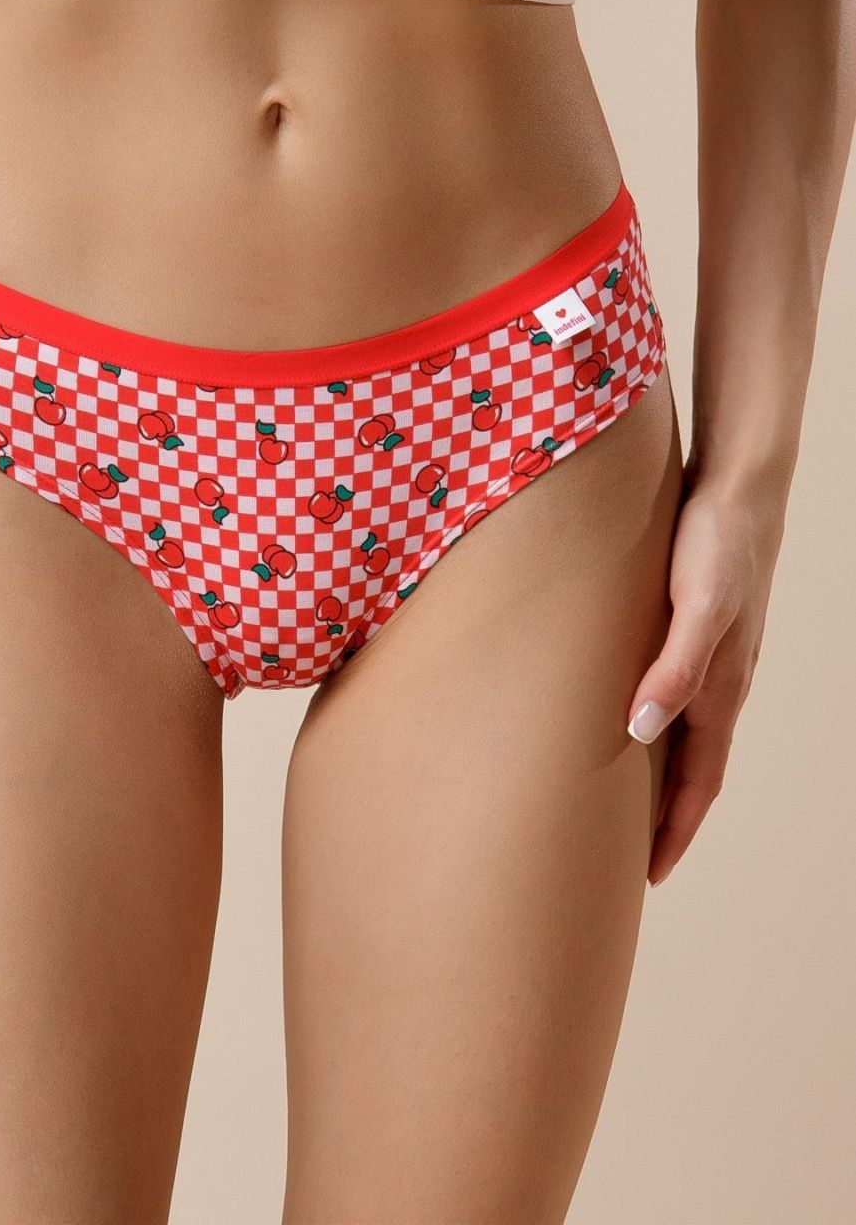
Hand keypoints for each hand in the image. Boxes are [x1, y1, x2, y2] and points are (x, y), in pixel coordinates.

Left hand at [625, 466, 785, 885]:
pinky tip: (630, 723)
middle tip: (628, 861)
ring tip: (623, 806)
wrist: (738, 484)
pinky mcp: (692, 629)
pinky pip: (674, 697)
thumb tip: (640, 731)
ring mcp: (709, 656)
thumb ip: (674, 667)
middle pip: (692, 769)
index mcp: (721, 687)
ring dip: (660, 777)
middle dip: (666, 819)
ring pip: (684, 735)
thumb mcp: (697, 605)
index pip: (698, 781)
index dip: (674, 830)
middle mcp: (719, 681)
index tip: (649, 877)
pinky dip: (656, 729)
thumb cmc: (716, 541)